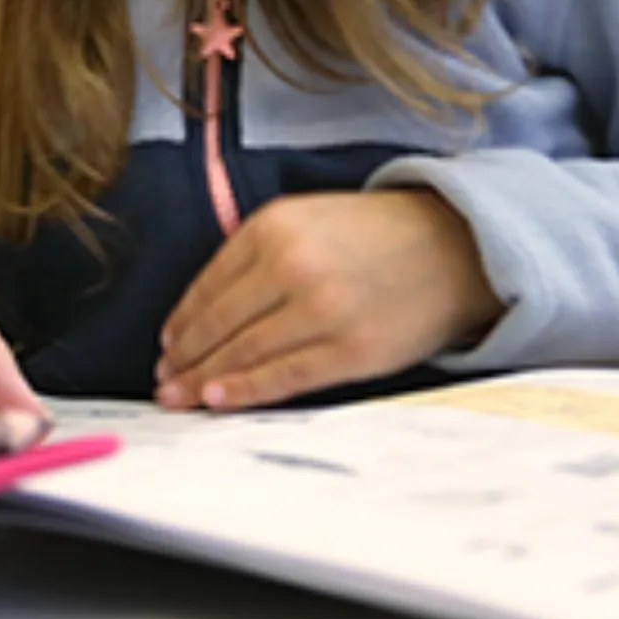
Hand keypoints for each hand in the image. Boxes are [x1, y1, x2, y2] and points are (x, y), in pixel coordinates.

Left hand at [156, 188, 502, 410]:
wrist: (456, 246)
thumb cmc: (372, 236)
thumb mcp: (304, 220)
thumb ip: (253, 255)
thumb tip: (199, 314)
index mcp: (272, 228)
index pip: (207, 286)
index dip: (181, 323)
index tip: (165, 346)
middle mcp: (292, 266)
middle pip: (219, 323)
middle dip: (184, 357)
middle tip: (162, 382)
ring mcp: (323, 311)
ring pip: (244, 352)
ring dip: (203, 378)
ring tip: (179, 398)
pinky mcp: (352, 349)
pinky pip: (285, 376)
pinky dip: (245, 390)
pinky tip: (217, 398)